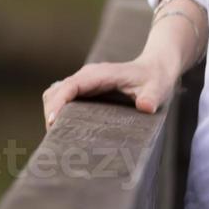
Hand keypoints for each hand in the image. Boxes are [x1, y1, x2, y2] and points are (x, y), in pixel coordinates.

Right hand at [41, 53, 178, 129]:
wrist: (155, 68)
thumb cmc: (155, 78)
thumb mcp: (157, 87)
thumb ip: (152, 96)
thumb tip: (145, 107)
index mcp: (99, 74)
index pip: (70, 86)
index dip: (58, 104)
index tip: (52, 123)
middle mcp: (87, 76)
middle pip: (56, 91)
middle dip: (51, 113)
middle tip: (55, 141)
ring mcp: (84, 83)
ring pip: (56, 95)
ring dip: (52, 114)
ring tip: (57, 139)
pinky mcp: (85, 90)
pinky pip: (63, 99)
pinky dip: (58, 113)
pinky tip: (64, 132)